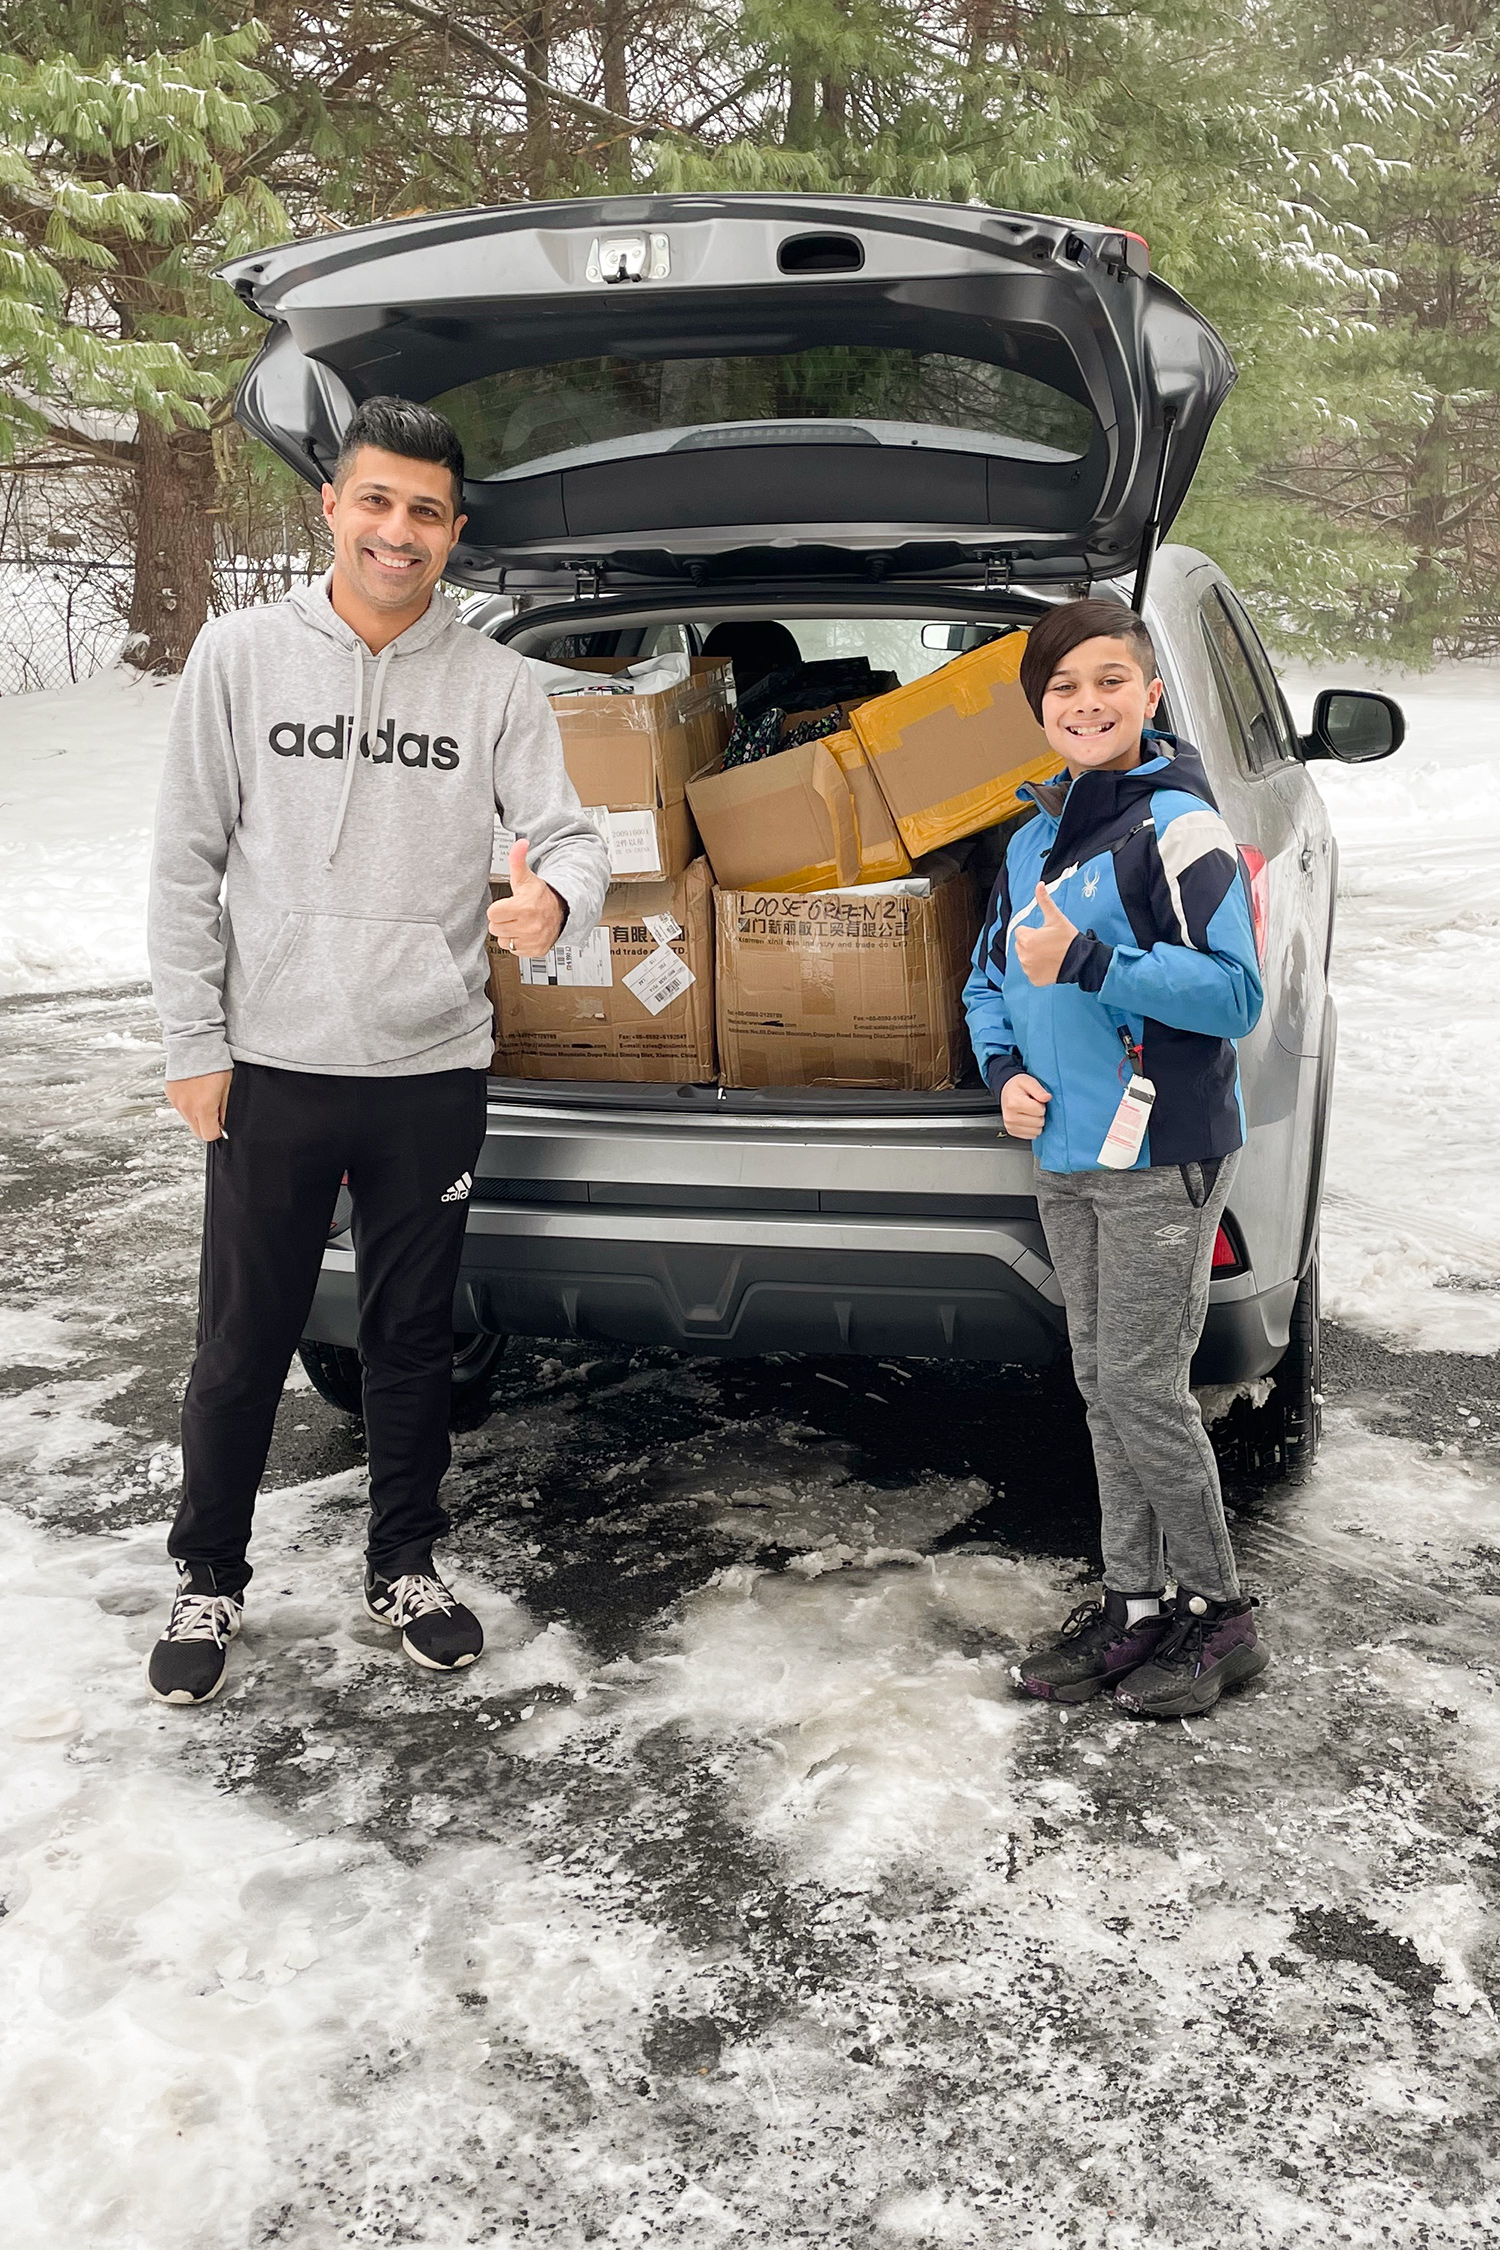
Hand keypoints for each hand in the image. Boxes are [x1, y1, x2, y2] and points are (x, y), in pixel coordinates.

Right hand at [166, 1069, 232, 1141]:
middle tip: (213, 1112)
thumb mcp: (227, 1088)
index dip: (217, 1132)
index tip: (220, 1125)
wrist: (194, 1045)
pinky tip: (194, 1092)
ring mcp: (176, 1101)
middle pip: (196, 1130)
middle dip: (206, 1125)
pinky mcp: (170, 1094)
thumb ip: (224, 1110)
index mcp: (203, 1107)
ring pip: (187, 1120)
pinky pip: (180, 1108)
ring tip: (203, 1098)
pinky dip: (187, 1105)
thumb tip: (223, 1124)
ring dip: (196, 1115)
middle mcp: (187, 1107)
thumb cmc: (214, 1063)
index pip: (208, 1135)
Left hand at [487, 838, 565, 958]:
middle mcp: (529, 926)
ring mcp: (533, 940)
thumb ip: (518, 860)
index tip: (508, 905)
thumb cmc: (541, 895)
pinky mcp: (536, 950)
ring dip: (509, 933)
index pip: (492, 914)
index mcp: (523, 907)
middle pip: (495, 928)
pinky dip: (519, 943)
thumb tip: (520, 843)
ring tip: (520, 923)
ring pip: (504, 941)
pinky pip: (515, 950)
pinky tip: (526, 933)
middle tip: (514, 914)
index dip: (498, 908)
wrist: (563, 910)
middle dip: (503, 920)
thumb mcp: (526, 877)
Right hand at [1000, 1073, 1051, 1140]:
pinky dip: (1033, 1128)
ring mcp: (1010, 1125)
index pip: (1039, 1110)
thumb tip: (1047, 1097)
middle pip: (1039, 1122)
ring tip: (1030, 1113)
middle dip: (1040, 1114)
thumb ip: (1038, 1089)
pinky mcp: (1012, 1132)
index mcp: (1014, 1103)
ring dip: (1037, 1122)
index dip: (1042, 1105)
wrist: (1007, 1092)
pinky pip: (1031, 1136)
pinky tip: (1028, 1119)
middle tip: (1033, 1106)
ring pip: (1036, 1131)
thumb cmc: (1017, 1087)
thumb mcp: (1028, 1081)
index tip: (1036, 1100)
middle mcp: (1010, 1116)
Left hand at [1012, 883, 1076, 986]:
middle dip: (1031, 943)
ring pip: (1026, 958)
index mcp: (1026, 939)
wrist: (1080, 960)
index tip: (1045, 934)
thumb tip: (1039, 884)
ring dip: (1033, 956)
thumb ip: (1044, 901)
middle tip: (1048, 944)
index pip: (1021, 932)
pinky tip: (1049, 965)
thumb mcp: (1056, 918)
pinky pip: (1031, 971)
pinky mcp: (1034, 979)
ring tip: (1050, 954)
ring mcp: (1028, 969)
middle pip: (1021, 945)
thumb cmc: (1068, 939)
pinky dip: (1038, 969)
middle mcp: (1024, 956)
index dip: (1033, 931)